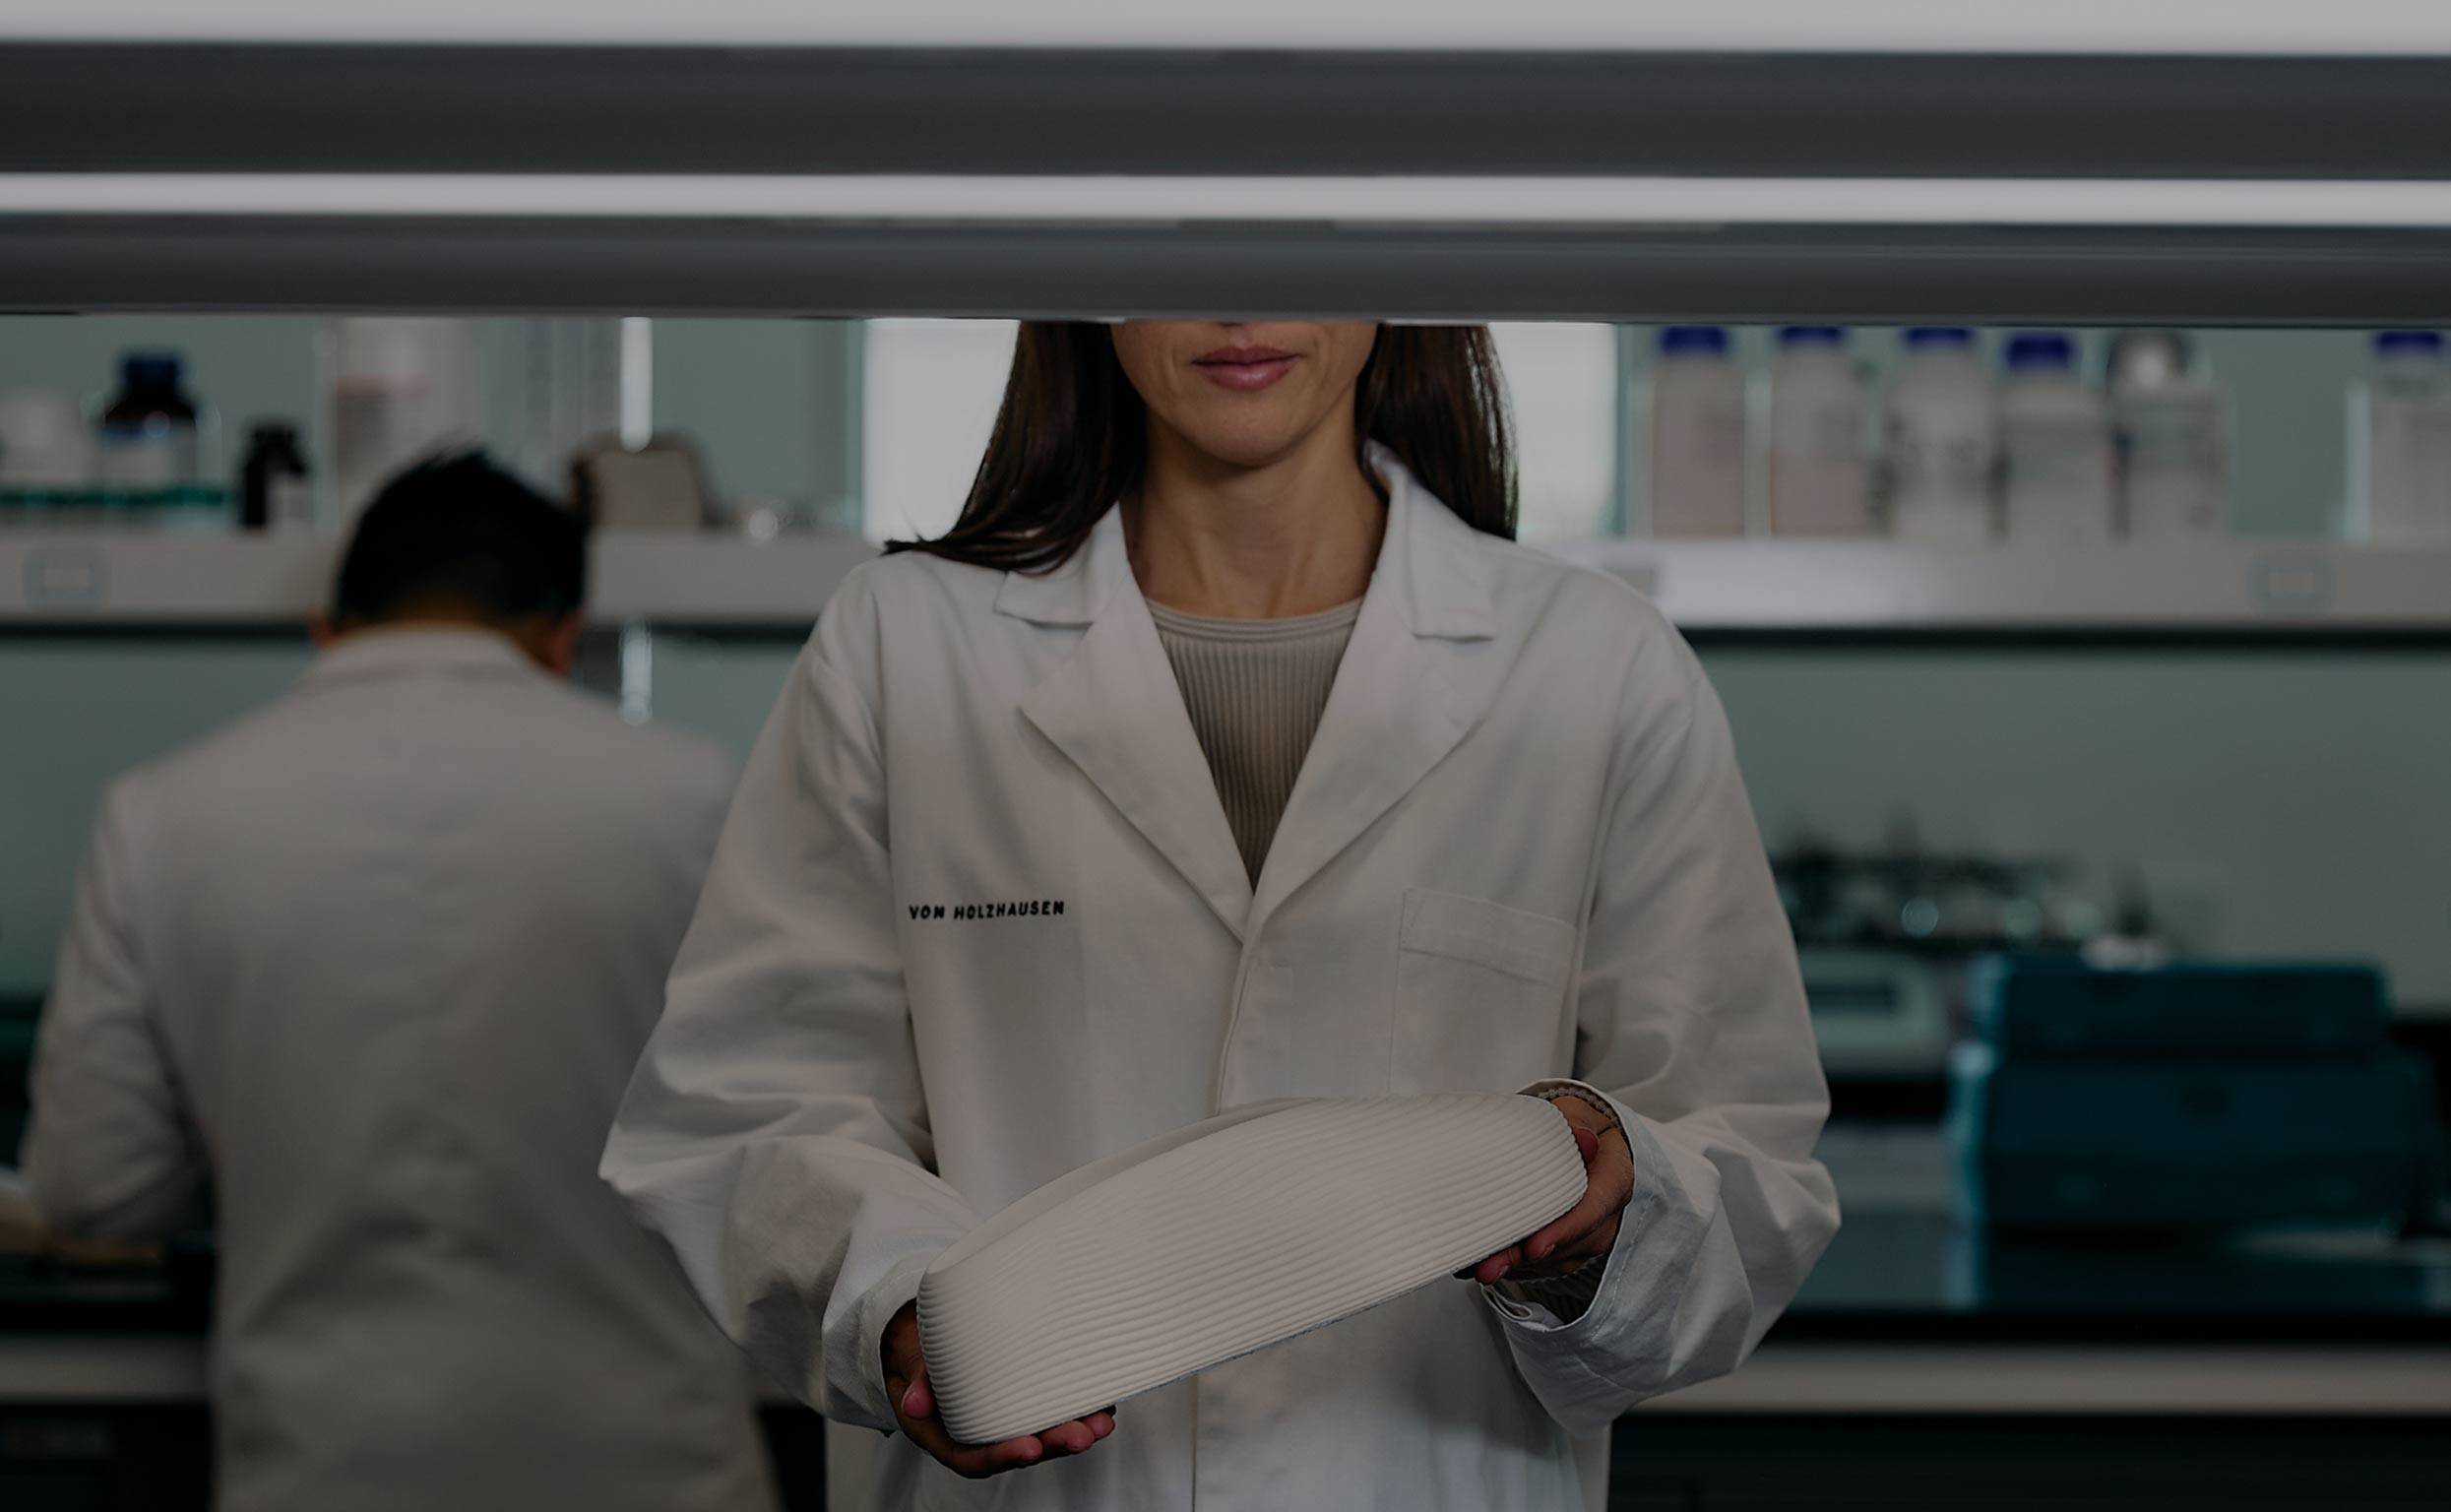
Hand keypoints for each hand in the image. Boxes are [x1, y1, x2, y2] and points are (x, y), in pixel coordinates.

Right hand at [880, 1300, 1114, 1478]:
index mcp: (948, 1436)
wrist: (924, 1341)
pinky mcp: (1025, 1401)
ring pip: (1042, 1433)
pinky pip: (1051, 1410)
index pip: (975, 1458)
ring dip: (1074, 1429)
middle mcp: (981, 1435)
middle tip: (1082, 1435)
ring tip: (1102, 1422)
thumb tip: (914, 1404)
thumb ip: (916, 1382)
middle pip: (1019, 1448)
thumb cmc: (919, 1356)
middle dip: (1053, 1444)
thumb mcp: (910, 1365)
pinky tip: (1102, 1400)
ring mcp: (1005, 1420)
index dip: (1003, 1457)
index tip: (1030, 1448)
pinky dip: (1077, 1407)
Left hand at [1456, 1094, 1634, 1284]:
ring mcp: (1586, 1234)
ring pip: (1554, 1260)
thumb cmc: (1574, 1127)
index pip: (1594, 1209)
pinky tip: (1484, 1262)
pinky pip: (1542, 1265)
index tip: (1535, 1246)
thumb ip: (1577, 1122)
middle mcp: (1605, 1214)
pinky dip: (1513, 1266)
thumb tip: (1584, 1139)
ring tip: (1479, 1266)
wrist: (1576, 1140)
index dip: (1564, 1231)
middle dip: (1528, 1257)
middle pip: (1570, 1244)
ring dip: (1515, 1266)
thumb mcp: (1577, 1111)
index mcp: (1614, 1179)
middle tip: (1491, 1265)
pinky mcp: (1566, 1246)